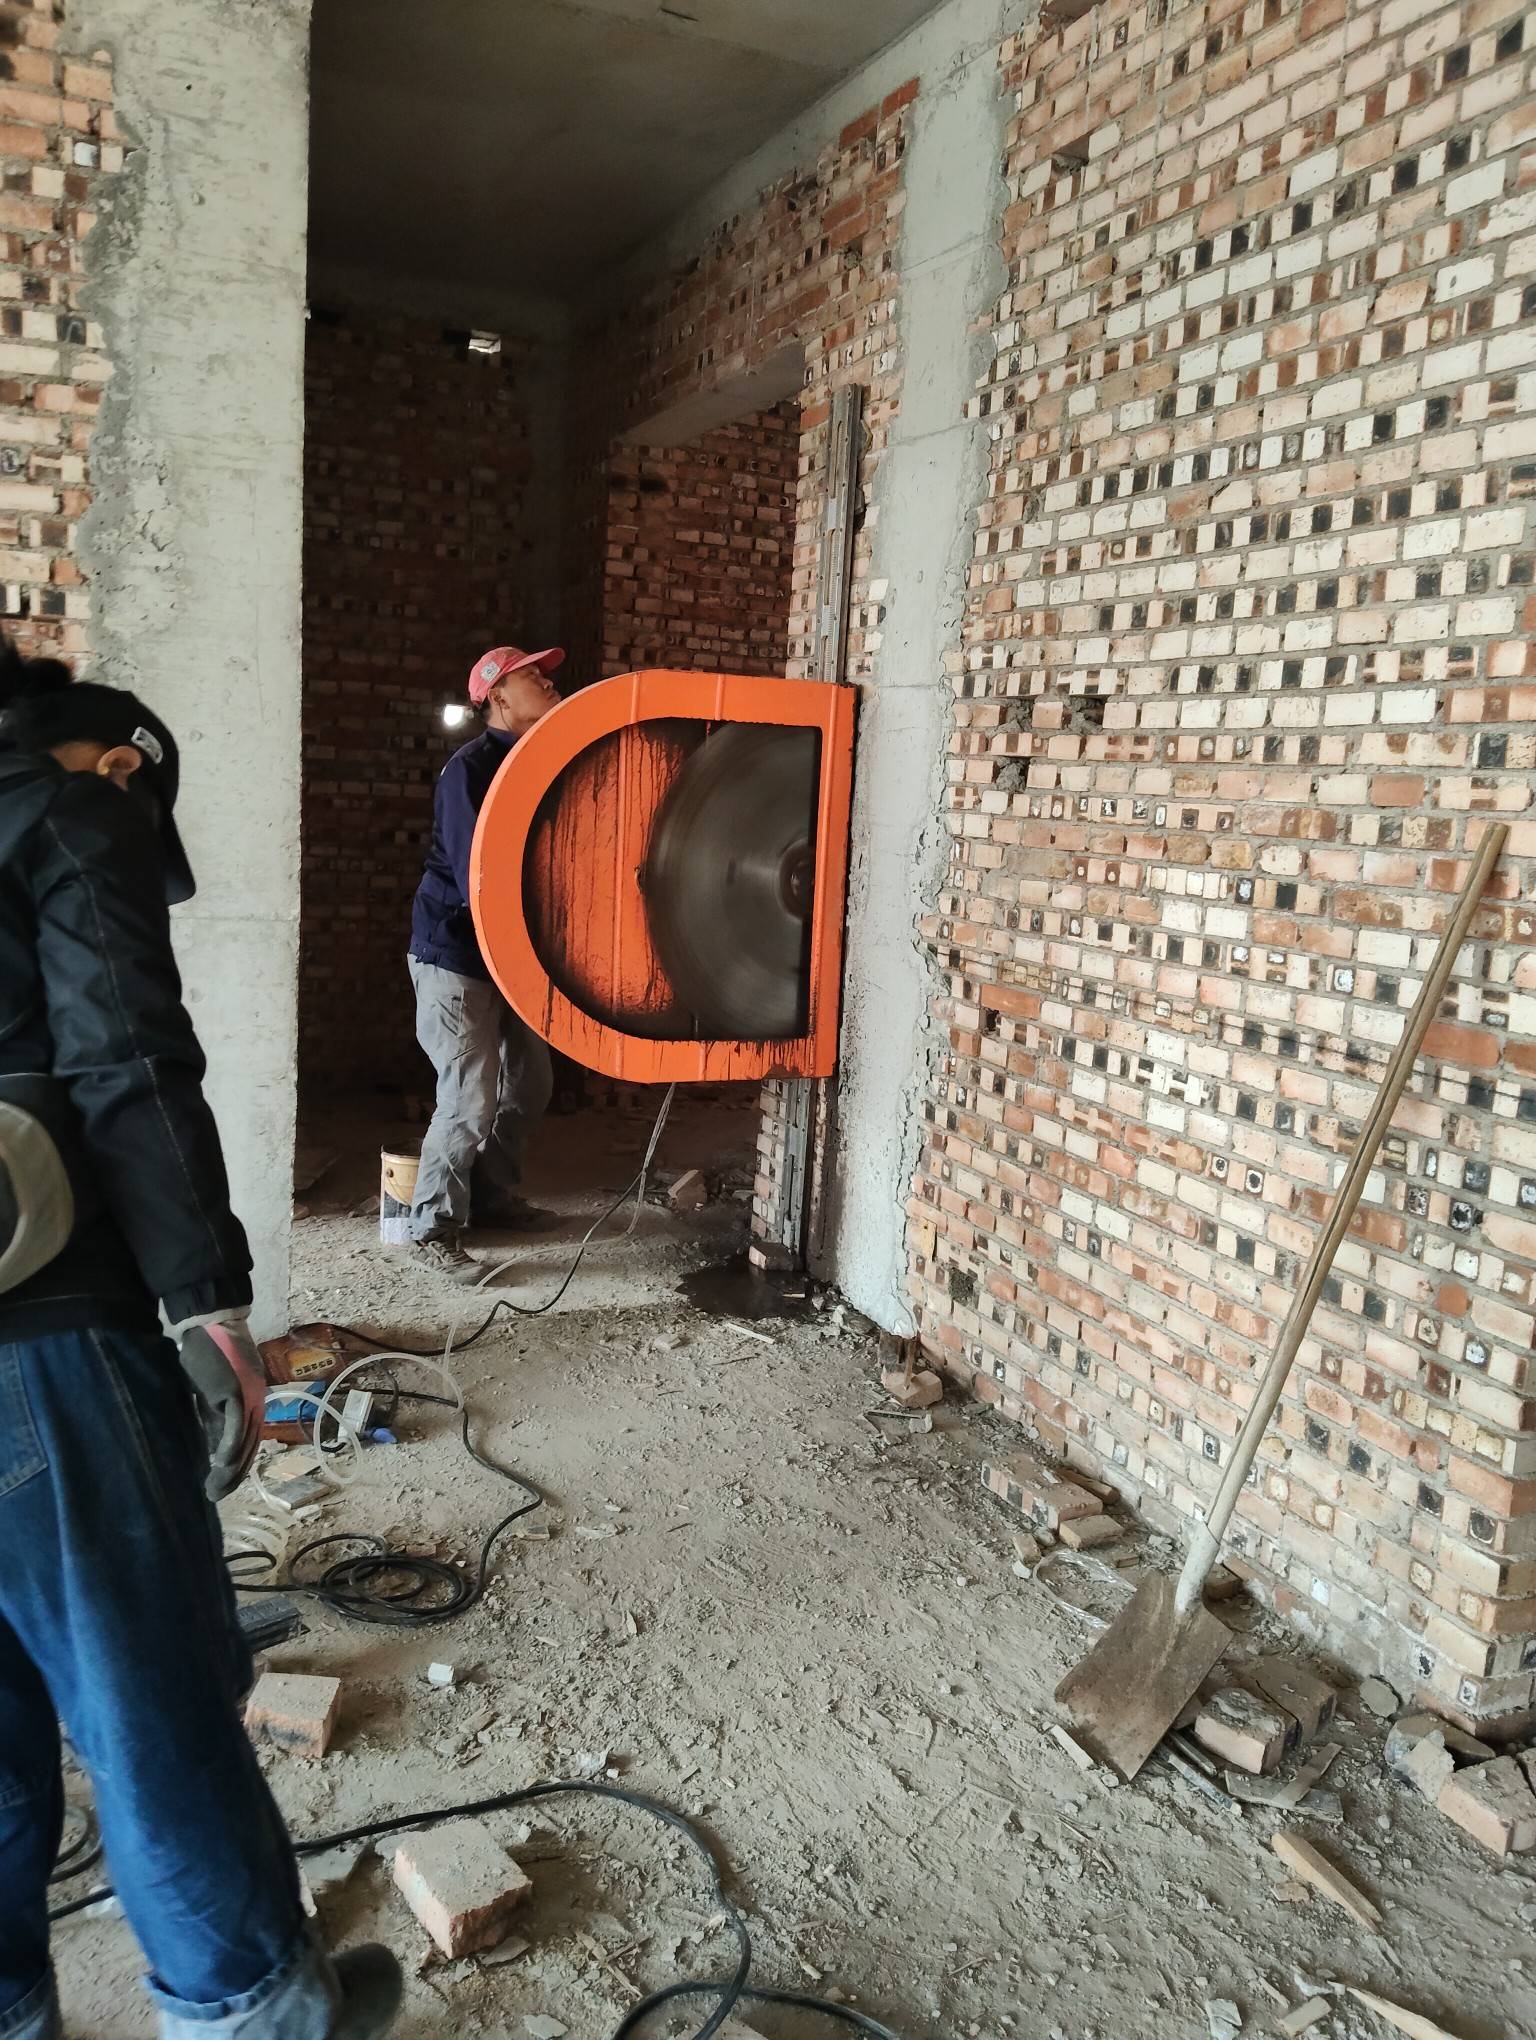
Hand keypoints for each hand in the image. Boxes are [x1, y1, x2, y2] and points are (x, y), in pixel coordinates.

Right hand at [172, 1311, 267, 1502]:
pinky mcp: (237, 1392)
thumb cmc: (208, 1355)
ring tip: (214, 1489)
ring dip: (229, 1468)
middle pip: (248, 1447)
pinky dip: (228, 1446)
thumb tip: (208, 1447)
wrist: (213, 1324)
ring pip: (244, 1441)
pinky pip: (235, 1425)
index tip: (221, 1486)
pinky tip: (218, 1464)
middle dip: (232, 1475)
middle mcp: (255, 1403)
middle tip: (215, 1496)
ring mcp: (249, 1398)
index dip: (236, 1467)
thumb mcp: (210, 1393)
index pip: (247, 1442)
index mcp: (251, 1403)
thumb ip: (213, 1417)